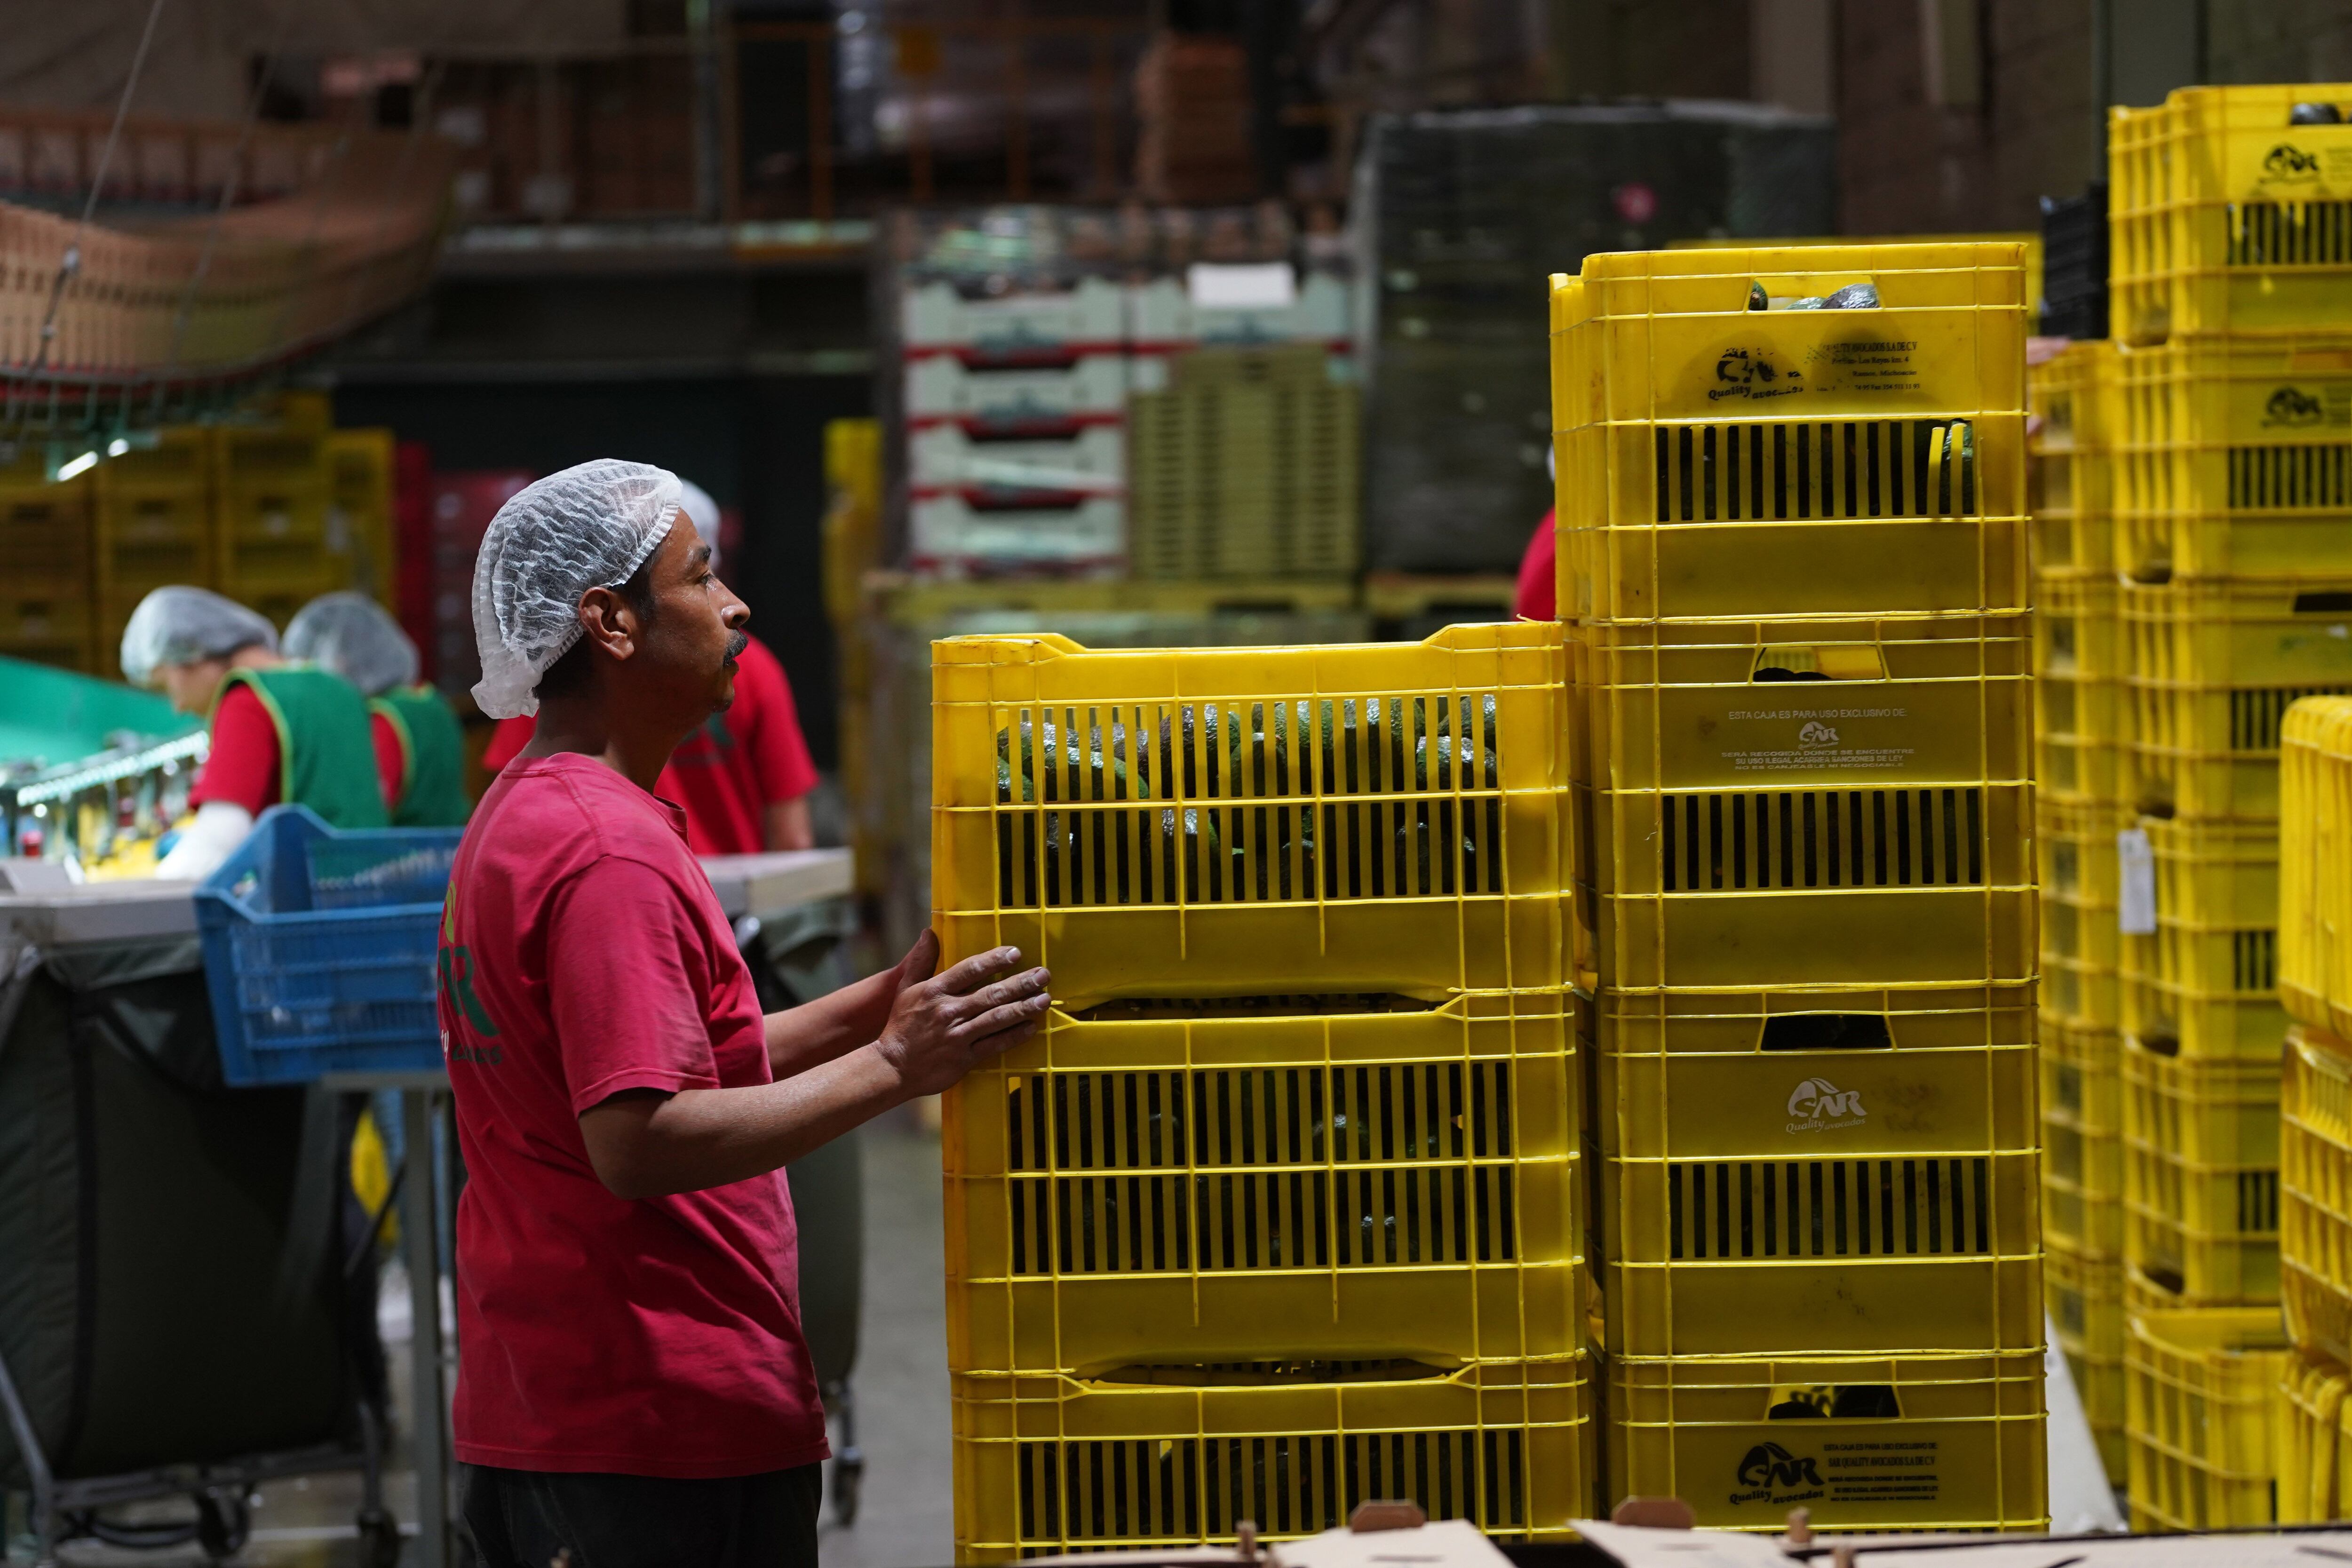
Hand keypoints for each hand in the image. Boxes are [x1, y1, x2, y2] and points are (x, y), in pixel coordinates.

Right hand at [873, 939, 1049, 1098]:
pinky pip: (994, 1045)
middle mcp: (949, 1011)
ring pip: (997, 1018)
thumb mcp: (906, 988)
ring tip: (1044, 999)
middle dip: (1021, 983)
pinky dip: (1014, 1036)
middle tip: (1043, 975)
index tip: (1015, 953)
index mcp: (935, 991)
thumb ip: (921, 960)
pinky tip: (1031, 1027)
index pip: (970, 969)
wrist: (892, 1067)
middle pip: (991, 993)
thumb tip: (928, 932)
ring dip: (1024, 1007)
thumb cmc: (900, 1026)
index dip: (995, 960)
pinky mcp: (964, 1058)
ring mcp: (958, 1035)